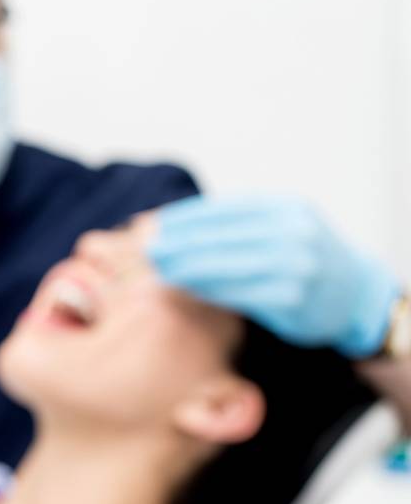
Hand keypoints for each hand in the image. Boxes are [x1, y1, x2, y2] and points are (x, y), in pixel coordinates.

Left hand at [147, 194, 400, 357]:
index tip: (156, 224)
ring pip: (225, 264)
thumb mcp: (281, 225)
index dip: (187, 216)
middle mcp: (294, 231)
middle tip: (148, 249)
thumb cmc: (303, 257)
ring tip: (158, 269)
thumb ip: (237, 223)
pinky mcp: (291, 297)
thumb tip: (169, 224)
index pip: (226, 208)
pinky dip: (207, 288)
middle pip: (221, 235)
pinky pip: (237, 292)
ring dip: (186, 267)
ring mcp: (296, 264)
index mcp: (287, 206)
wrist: (355, 294)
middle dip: (179, 243)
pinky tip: (185, 288)